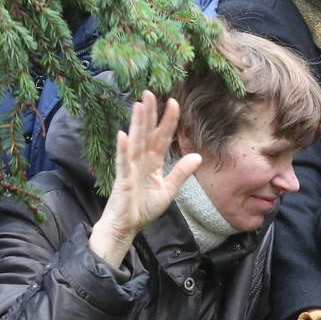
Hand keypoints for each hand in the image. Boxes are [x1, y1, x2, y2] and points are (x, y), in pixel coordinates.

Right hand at [88, 91, 201, 267]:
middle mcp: (140, 161)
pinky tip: (123, 135)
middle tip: (149, 92)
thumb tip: (198, 156)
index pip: (161, 138)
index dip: (167, 121)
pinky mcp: (122, 180)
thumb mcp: (167, 190)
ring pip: (134, 142)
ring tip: (138, 105)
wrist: (125, 227)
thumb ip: (181, 173)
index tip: (174, 102)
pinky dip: (123, 150)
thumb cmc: (142, 209)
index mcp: (151, 162)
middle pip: (146, 133)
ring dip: (136, 124)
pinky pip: (123, 163)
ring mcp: (130, 169)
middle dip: (149, 113)